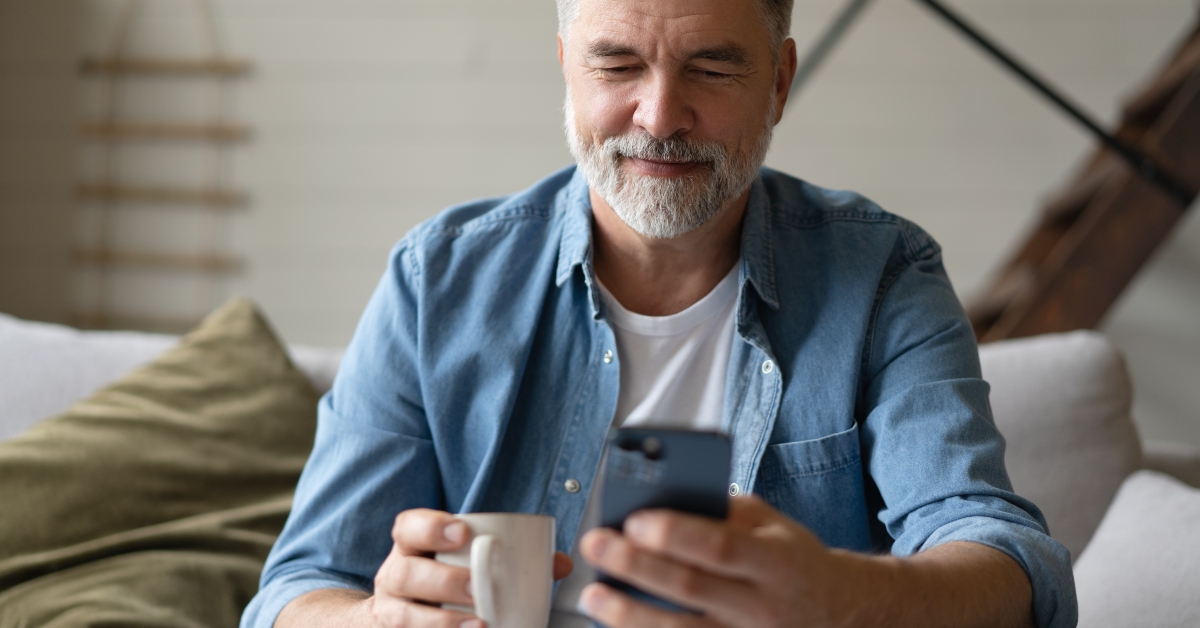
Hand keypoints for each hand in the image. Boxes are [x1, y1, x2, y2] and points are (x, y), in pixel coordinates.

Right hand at [371, 508, 573, 626]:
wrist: (403, 610)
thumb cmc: (444, 577)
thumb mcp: (464, 560)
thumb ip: (510, 559)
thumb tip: (560, 564)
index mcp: (411, 546)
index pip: (408, 526)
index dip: (431, 527)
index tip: (463, 532)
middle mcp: (394, 575)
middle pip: (405, 573)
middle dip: (442, 580)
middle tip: (476, 587)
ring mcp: (389, 610)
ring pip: (401, 615)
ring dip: (440, 622)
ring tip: (479, 624)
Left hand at [576, 495, 843, 627]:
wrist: (841, 613)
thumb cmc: (794, 561)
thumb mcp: (774, 527)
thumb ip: (726, 513)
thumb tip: (665, 500)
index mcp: (776, 563)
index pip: (719, 547)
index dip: (675, 534)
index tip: (634, 520)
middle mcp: (763, 607)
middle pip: (690, 589)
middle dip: (635, 566)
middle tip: (596, 546)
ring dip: (629, 614)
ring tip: (593, 595)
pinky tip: (620, 625)